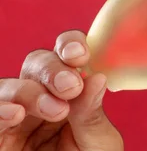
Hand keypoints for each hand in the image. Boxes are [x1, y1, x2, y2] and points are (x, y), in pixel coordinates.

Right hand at [0, 30, 123, 149]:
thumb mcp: (99, 144)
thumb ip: (92, 113)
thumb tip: (95, 76)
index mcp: (71, 93)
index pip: (66, 56)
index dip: (70, 44)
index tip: (82, 54)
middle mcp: (42, 99)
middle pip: (36, 63)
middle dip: (52, 68)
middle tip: (70, 86)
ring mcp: (15, 119)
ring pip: (9, 86)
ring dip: (29, 90)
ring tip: (54, 109)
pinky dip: (1, 109)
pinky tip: (16, 114)